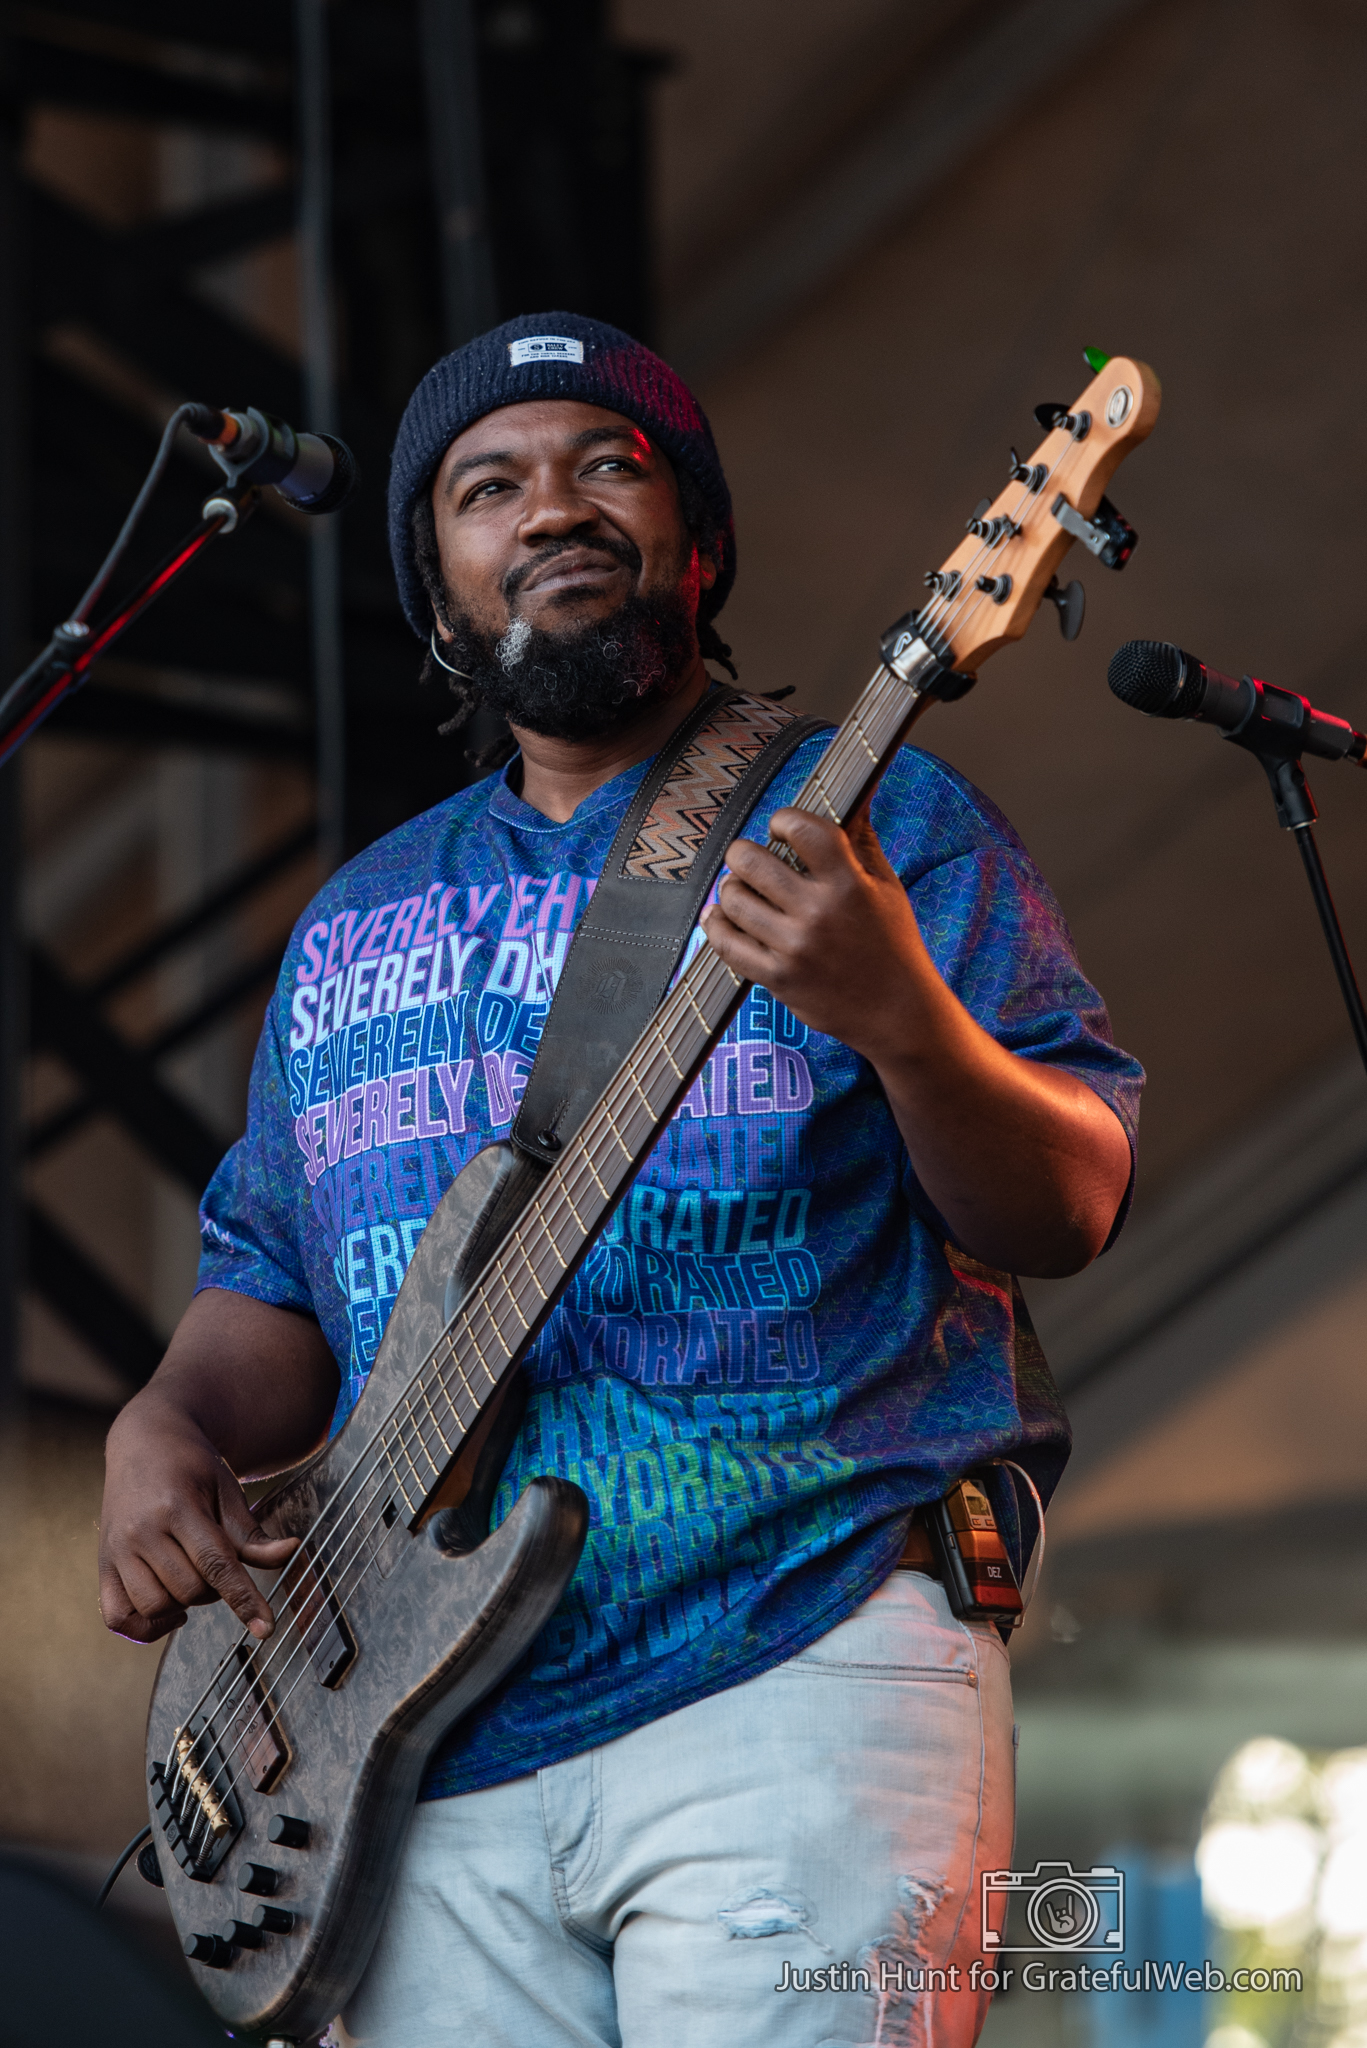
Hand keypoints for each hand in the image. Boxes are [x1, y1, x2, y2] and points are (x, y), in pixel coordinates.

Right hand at [99, 1395, 298, 1644]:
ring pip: (155, 1606)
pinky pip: (118, 1617)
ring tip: (192, 1579)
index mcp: (178, 1508)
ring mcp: (117, 1550)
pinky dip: (145, 1625)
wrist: (144, 1440)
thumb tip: (289, 1553)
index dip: (244, 1600)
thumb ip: (251, 1532)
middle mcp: (141, 1531)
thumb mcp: (227, 1490)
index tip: (266, 1629)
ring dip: (183, 1605)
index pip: (215, 1564)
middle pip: (189, 1589)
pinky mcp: (103, 1565)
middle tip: (217, 1566)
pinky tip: (167, 1609)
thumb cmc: (192, 1466)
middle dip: (214, 1590)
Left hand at [701, 801, 1131, 1275]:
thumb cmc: (893, 945)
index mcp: (849, 883)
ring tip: (743, 892)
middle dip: (744, 853)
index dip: (782, 821)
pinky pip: (724, 943)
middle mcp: (819, 913)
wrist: (898, 1014)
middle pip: (750, 859)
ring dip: (731, 889)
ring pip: (732, 898)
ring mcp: (794, 948)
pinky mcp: (777, 978)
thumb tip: (859, 789)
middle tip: (752, 861)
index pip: (799, 828)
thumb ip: (862, 838)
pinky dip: (716, 925)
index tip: (782, 829)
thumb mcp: (886, 886)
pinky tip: (724, 918)